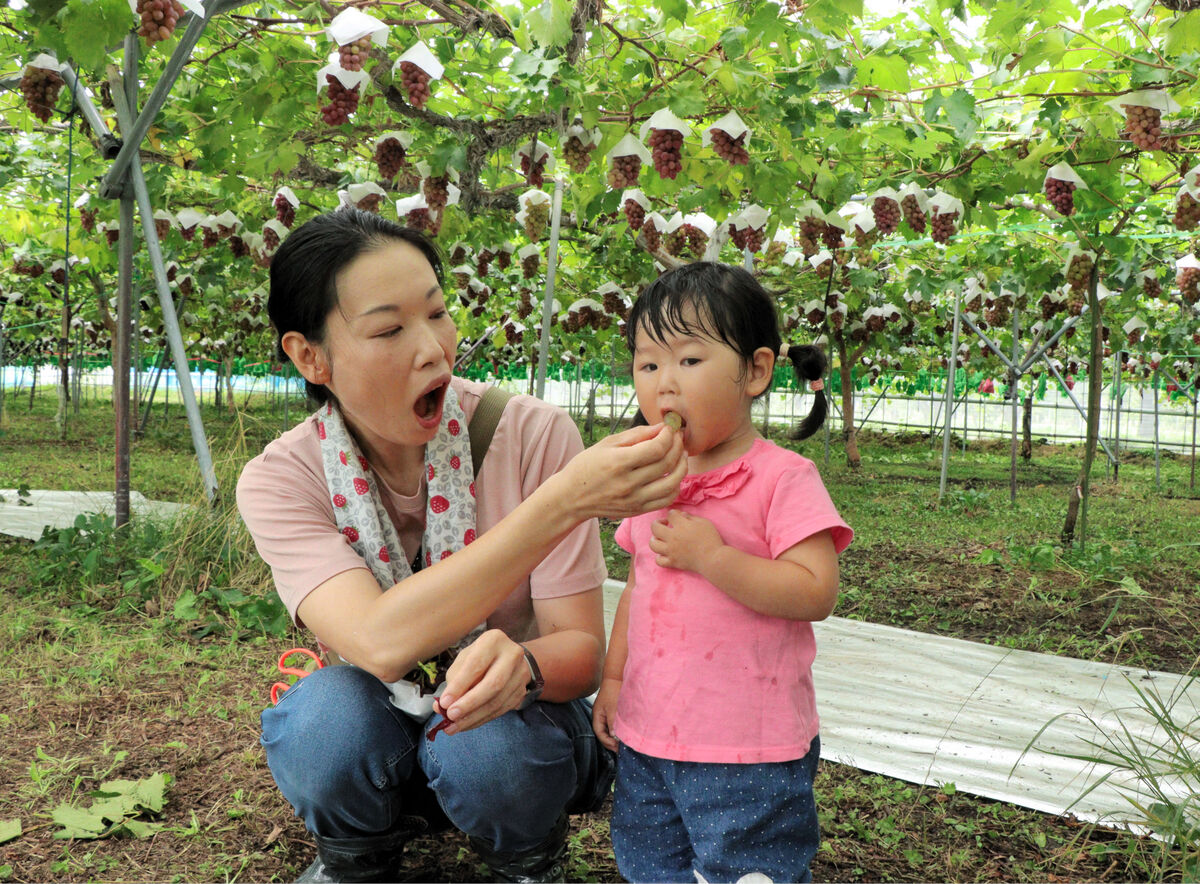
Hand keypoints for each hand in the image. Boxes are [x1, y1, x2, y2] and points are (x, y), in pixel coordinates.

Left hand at [432, 629, 528, 735]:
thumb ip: (453, 680)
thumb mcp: (465, 659)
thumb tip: (441, 707)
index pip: (476, 664)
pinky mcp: (522, 692)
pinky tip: (467, 724)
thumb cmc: (481, 657)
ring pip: (497, 702)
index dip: (459, 685)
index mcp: (494, 640)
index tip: (444, 702)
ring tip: (454, 727)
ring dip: (473, 717)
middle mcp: (512, 655)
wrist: (509, 657)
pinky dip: (481, 720)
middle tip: (451, 716)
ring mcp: (520, 674)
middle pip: (493, 684)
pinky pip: (501, 710)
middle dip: (469, 704)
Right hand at [562, 424, 686, 520]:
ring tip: (681, 455)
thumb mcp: (607, 444)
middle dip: (678, 446)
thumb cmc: (587, 466)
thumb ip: (636, 434)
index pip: (656, 448)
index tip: (669, 429)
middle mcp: (628, 483)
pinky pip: (666, 499)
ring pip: (672, 483)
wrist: (571, 497)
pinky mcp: (637, 510)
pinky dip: (676, 486)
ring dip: (682, 466)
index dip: (668, 436)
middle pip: (667, 463)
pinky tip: (673, 475)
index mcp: (618, 462)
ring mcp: (634, 499)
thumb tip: (662, 427)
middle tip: (677, 437)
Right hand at [591, 677, 621, 751]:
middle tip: (620, 748)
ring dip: (614, 736)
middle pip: (603, 732)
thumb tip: (614, 736)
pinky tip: (624, 732)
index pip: (599, 733)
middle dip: (610, 741)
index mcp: (597, 715)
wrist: (617, 676)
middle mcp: (600, 715)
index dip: (607, 741)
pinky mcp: (612, 710)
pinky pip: (613, 723)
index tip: (616, 747)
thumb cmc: (614, 690)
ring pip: (608, 728)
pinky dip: (617, 729)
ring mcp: (606, 712)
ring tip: (623, 742)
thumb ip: (612, 722)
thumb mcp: (613, 708)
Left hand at [649, 510, 722, 573]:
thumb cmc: (711, 539)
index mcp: (681, 526)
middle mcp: (672, 537)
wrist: (713, 559)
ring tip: (661, 538)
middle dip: (658, 523)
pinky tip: (665, 553)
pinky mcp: (672, 562)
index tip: (677, 516)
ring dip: (655, 539)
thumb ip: (690, 517)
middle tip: (665, 524)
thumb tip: (681, 515)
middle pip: (655, 527)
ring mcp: (671, 551)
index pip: (670, 514)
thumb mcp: (704, 522)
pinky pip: (658, 560)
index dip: (673, 513)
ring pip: (653, 544)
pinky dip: (659, 556)